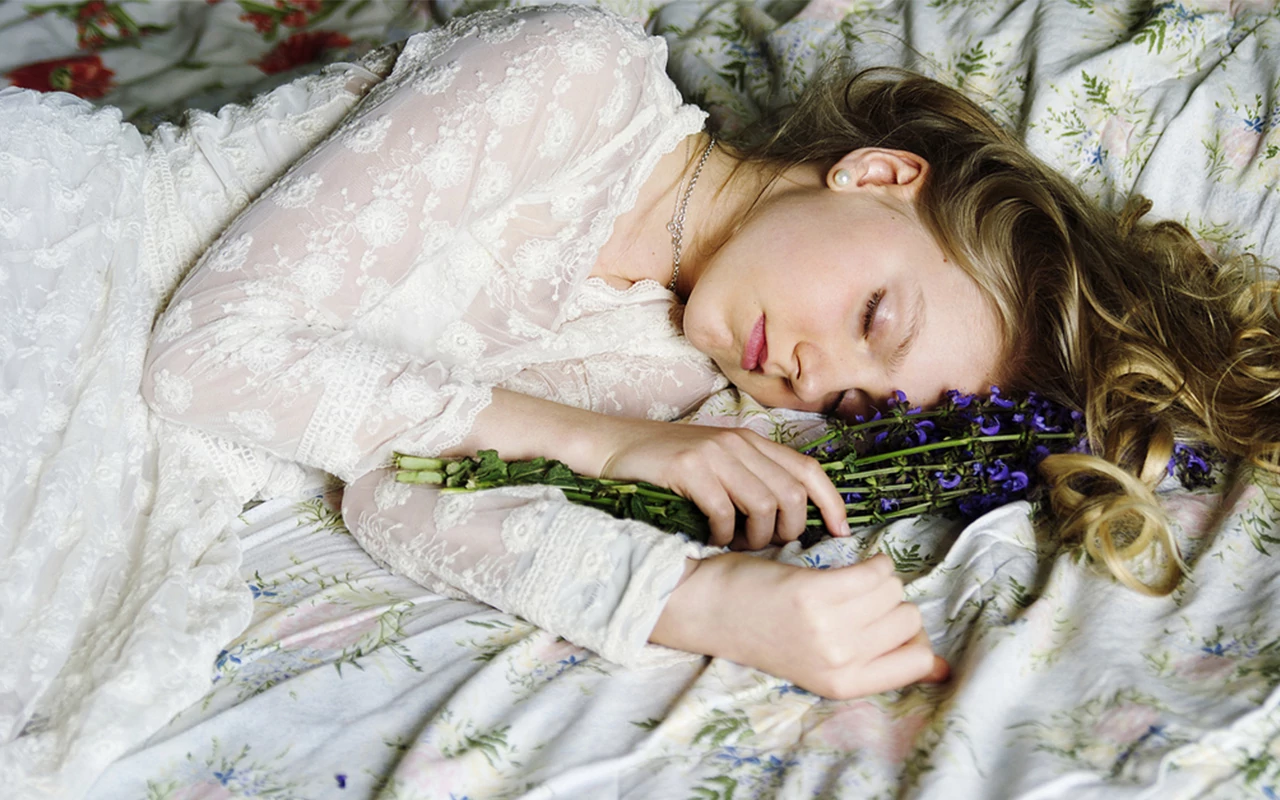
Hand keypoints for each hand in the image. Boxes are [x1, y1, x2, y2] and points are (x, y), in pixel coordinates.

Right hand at [595, 418, 849, 546]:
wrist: (612, 448)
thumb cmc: (666, 467)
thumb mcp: (717, 465)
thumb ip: (751, 481)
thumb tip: (791, 523)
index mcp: (752, 442)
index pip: (808, 470)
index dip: (831, 502)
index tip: (841, 532)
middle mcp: (738, 443)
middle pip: (791, 494)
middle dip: (789, 530)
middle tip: (770, 547)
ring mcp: (713, 454)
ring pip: (763, 505)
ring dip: (757, 537)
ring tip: (740, 546)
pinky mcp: (688, 468)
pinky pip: (724, 511)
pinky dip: (723, 534)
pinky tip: (712, 539)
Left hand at [650, 552, 948, 698]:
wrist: (708, 610)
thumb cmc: (765, 631)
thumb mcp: (822, 664)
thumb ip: (877, 665)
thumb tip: (942, 669)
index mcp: (843, 685)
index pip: (917, 663)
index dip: (913, 638)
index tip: (889, 625)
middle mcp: (839, 662)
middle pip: (908, 621)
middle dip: (892, 605)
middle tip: (856, 600)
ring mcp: (828, 628)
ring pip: (894, 591)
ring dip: (879, 580)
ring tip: (847, 582)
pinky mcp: (816, 593)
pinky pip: (875, 571)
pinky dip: (871, 561)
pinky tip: (848, 564)